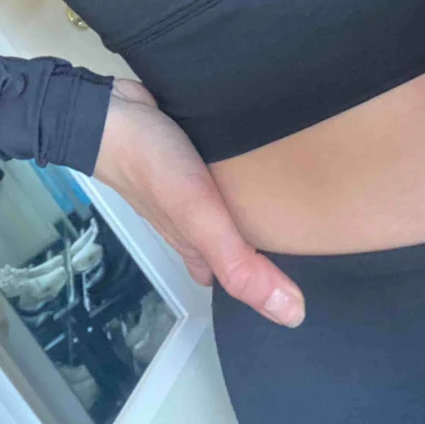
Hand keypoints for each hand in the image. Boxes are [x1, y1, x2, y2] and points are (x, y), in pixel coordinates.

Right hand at [92, 78, 305, 326]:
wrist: (112, 110)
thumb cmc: (153, 168)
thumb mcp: (200, 221)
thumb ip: (240, 265)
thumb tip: (291, 313)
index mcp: (196, 245)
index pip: (233, 278)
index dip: (265, 283)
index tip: (303, 281)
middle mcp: (196, 218)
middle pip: (236, 239)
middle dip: (270, 240)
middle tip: (312, 233)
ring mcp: (193, 182)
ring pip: (233, 203)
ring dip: (261, 200)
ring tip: (306, 192)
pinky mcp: (195, 149)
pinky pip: (226, 168)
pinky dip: (247, 166)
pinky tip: (269, 155)